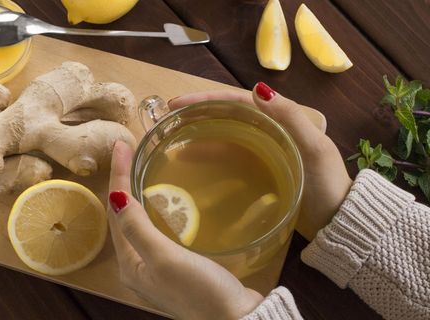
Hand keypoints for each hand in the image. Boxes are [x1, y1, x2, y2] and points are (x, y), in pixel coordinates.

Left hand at [107, 141, 262, 319]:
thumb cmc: (199, 291)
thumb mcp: (164, 258)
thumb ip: (138, 228)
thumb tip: (116, 196)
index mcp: (129, 264)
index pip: (116, 211)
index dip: (118, 176)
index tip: (121, 145)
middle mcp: (139, 265)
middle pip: (125, 215)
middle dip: (124, 182)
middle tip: (129, 151)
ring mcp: (158, 265)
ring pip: (141, 221)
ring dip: (139, 193)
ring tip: (141, 167)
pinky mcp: (178, 265)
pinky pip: (160, 229)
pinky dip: (159, 209)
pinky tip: (167, 198)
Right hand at [169, 84, 351, 240]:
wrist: (338, 220)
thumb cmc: (328, 183)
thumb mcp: (314, 147)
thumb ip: (290, 117)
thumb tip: (257, 88)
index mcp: (281, 118)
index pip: (237, 101)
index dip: (206, 99)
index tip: (178, 104)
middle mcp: (269, 130)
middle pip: (227, 116)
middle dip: (197, 114)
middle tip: (168, 120)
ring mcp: (263, 151)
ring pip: (225, 136)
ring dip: (200, 136)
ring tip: (174, 143)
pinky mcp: (259, 171)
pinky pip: (230, 158)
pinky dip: (211, 157)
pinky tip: (194, 164)